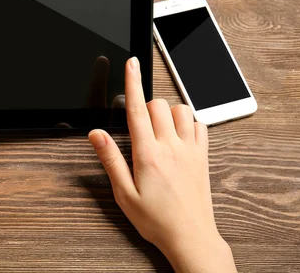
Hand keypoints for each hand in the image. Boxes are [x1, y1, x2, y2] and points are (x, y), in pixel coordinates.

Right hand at [88, 57, 235, 272]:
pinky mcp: (203, 157)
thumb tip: (97, 134)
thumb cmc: (156, 219)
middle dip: (146, 104)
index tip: (131, 63)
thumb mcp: (124, 193)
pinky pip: (200, 125)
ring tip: (158, 128)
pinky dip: (189, 122)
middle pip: (159, 104)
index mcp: (148, 154)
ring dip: (168, 112)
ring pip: (181, 110)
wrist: (190, 237)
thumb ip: (110, 159)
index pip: (138, 109)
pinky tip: (179, 135)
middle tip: (138, 121)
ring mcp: (190, 150)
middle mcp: (171, 147)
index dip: (132, 82)